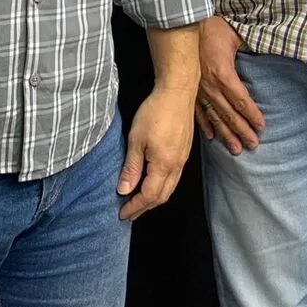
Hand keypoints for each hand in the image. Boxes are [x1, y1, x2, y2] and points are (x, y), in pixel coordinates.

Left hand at [118, 85, 194, 220]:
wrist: (177, 92)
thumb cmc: (155, 112)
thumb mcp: (136, 140)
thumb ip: (131, 167)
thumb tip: (124, 191)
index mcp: (164, 165)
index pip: (149, 196)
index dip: (135, 207)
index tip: (122, 214)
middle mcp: (177, 166)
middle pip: (162, 196)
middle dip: (145, 208)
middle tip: (129, 213)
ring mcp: (183, 158)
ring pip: (170, 188)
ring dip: (154, 198)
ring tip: (139, 202)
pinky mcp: (185, 151)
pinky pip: (174, 177)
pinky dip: (162, 187)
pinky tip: (153, 182)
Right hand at [194, 15, 264, 154]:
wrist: (183, 25)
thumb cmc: (212, 28)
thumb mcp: (234, 37)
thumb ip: (247, 50)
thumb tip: (263, 56)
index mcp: (223, 74)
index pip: (241, 100)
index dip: (252, 114)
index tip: (261, 126)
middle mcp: (210, 86)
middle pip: (229, 114)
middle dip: (242, 131)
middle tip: (253, 145)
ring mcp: (198, 90)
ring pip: (214, 117)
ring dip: (225, 134)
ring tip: (235, 149)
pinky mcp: (190, 90)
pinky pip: (198, 112)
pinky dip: (205, 125)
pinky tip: (211, 137)